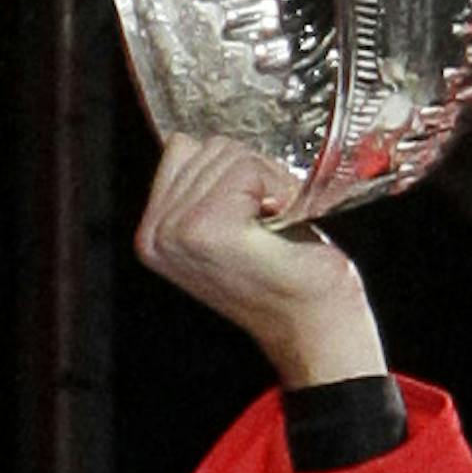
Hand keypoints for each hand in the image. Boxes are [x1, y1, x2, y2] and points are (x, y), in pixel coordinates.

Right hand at [136, 134, 387, 389]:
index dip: (234, 171)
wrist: (317, 330)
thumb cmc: (288, 280)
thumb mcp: (230, 229)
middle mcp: (155, 233)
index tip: (255, 213)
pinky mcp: (207, 230)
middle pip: (207, 147)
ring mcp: (177, 232)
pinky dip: (277, 187)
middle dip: (253, 174)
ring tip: (278, 225)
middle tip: (273, 221)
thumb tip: (199, 142)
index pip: (184, 149)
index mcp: (153, 232)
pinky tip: (284, 223)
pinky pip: (246, 169)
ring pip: (228, 154)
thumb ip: (202, 190)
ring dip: (269, 182)